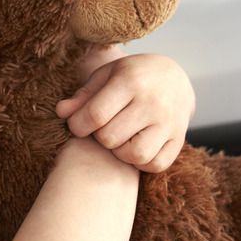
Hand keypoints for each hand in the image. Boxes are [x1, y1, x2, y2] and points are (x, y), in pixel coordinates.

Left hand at [55, 51, 194, 172]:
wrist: (174, 77)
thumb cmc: (131, 76)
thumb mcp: (106, 75)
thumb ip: (83, 95)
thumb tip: (61, 112)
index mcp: (130, 81)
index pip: (96, 115)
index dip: (78, 125)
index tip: (77, 123)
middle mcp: (152, 103)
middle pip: (110, 138)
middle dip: (99, 136)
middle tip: (102, 127)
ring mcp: (169, 123)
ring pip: (134, 155)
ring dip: (119, 152)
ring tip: (119, 137)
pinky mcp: (179, 139)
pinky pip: (156, 164)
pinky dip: (141, 162)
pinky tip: (135, 146)